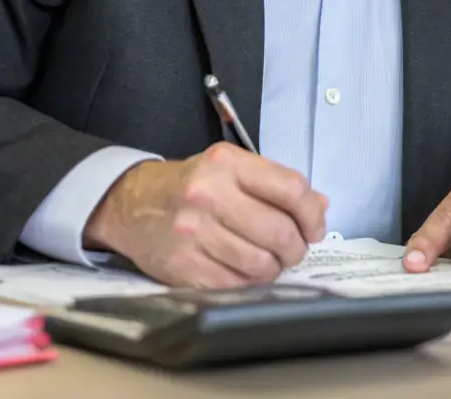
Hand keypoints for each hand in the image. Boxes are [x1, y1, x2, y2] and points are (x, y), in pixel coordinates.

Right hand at [84, 143, 326, 288]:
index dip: (312, 214)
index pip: (290, 189)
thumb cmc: (189, 185)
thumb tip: (319, 207)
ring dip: (273, 268)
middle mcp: (209, 195)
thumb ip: (275, 184)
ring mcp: (194, 233)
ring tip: (267, 260)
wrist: (131, 204)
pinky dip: (248, 283)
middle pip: (279, 232)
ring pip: (261, 264)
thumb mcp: (230, 168)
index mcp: (227, 164)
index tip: (314, 227)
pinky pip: (235, 285)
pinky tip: (243, 271)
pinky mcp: (182, 266)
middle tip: (292, 249)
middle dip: (295, 248)